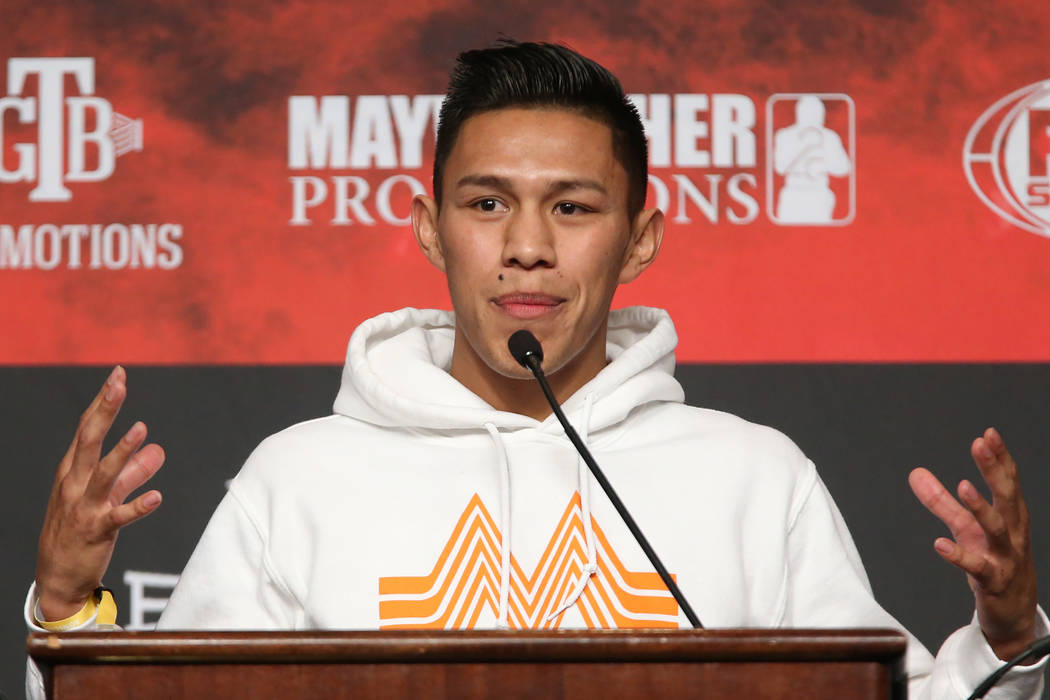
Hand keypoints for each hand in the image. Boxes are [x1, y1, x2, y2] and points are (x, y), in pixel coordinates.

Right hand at [34, 366, 165, 620]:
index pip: (88, 428)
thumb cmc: (80, 530)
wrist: (58, 577)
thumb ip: (133, 472)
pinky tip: (158, 497)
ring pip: (104, 475)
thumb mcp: (105, 496)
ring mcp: (85, 508)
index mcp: (73, 471)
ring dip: (123, 451)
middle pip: (90, 440)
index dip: (103, 401)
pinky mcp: (98, 532)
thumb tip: (157, 449)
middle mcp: (75, 485)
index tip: (118, 374)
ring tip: (142, 428)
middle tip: (119, 383)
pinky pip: (120, 517)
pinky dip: (138, 506)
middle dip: (104, 410)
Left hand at [909, 428, 1037, 660]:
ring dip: (981, 507)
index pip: (1009, 482)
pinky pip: (977, 568)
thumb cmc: (993, 562)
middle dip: (994, 470)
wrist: (1014, 612)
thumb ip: (941, 501)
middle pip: (1007, 497)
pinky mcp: (993, 582)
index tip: (988, 433)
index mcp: (1011, 518)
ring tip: (962, 485)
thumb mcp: (966, 529)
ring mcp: (1005, 558)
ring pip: (997, 530)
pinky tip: (939, 544)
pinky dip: (959, 556)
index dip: (1000, 458)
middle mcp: (1013, 534)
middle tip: (980, 444)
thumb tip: (915, 473)